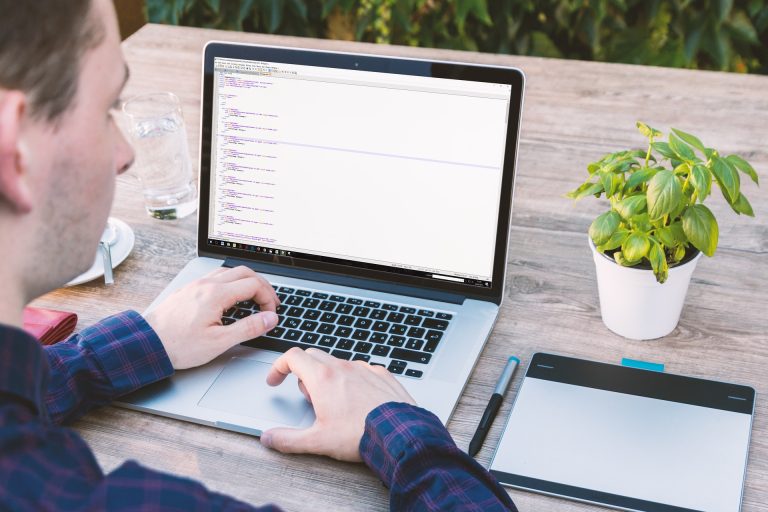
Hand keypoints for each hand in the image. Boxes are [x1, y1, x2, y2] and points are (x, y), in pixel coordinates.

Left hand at [144, 266, 279, 369]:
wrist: (147, 344)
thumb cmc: (179, 345)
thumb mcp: (219, 342)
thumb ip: (248, 328)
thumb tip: (269, 318)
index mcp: (217, 294)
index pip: (253, 285)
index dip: (268, 297)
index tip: (271, 312)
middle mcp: (207, 284)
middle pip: (244, 272)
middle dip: (262, 286)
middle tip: (269, 302)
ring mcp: (197, 284)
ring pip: (230, 271)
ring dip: (246, 281)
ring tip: (254, 298)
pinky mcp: (189, 289)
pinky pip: (216, 276)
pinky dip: (231, 282)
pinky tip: (231, 297)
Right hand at [260, 347, 415, 461]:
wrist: (400, 434)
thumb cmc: (360, 435)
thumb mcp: (318, 441)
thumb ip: (289, 439)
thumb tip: (269, 438)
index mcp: (323, 379)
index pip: (292, 357)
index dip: (279, 366)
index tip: (276, 380)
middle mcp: (343, 368)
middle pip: (313, 356)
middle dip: (303, 373)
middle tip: (308, 398)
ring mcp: (364, 369)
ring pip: (338, 363)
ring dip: (329, 377)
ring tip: (334, 404)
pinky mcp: (382, 375)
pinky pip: (361, 370)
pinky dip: (353, 380)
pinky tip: (358, 400)